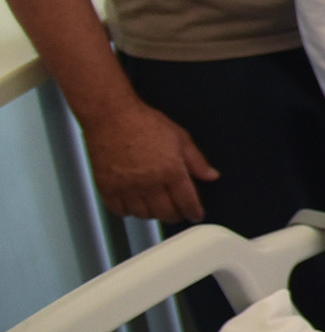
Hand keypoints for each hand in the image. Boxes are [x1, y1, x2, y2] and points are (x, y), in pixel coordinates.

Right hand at [83, 100, 217, 222]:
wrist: (111, 116)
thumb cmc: (143, 123)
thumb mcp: (180, 137)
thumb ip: (197, 161)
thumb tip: (211, 175)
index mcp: (171, 171)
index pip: (187, 203)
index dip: (194, 212)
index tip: (196, 214)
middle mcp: (149, 183)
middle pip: (166, 214)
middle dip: (176, 215)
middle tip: (178, 211)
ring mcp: (126, 187)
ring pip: (143, 215)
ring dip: (153, 214)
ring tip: (157, 206)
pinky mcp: (107, 188)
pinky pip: (119, 211)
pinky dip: (128, 211)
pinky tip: (134, 204)